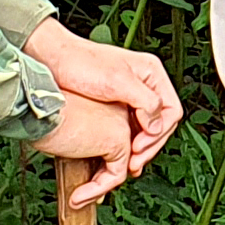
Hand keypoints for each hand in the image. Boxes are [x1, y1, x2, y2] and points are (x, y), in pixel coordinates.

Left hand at [28, 21, 181, 178]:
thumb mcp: (117, 81)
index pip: (171, 111)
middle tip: (134, 163)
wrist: (53, 60)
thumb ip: (145, 101)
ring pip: (146, 129)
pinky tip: (120, 156)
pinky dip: (128, 144)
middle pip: (160, 123)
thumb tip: (156, 126)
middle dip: (149, 145)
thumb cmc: (81, 62)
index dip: (158, 132)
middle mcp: (145, 85)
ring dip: (140, 148)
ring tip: (129, 165)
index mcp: (151, 73)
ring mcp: (131, 96)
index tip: (138, 146)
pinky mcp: (116, 106)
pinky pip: (131, 129)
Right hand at [37, 92, 138, 207]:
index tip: (88, 179)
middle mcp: (119, 109)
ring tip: (76, 197)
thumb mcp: (65, 129)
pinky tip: (76, 197)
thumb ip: (80, 144)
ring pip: (119, 165)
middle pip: (118, 151)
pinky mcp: (119, 140)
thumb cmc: (40, 114)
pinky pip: (116, 174)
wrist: (37, 109)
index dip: (101, 162)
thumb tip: (85, 172)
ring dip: (97, 187)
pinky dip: (97, 189)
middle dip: (103, 177)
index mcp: (107, 101)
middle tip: (85, 193)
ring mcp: (122, 124)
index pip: (111, 136)